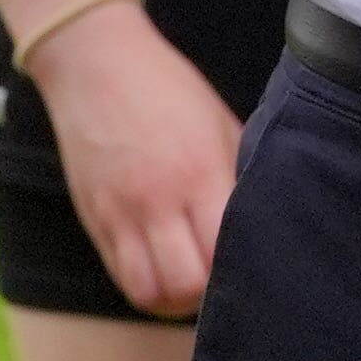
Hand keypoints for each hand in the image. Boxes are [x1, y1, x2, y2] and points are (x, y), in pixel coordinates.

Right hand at [32, 4, 243, 317]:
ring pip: (149, 293)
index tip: (252, 262)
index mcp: (200, 174)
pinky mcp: (94, 219)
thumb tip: (266, 219)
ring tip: (190, 278)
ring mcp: (120, 214)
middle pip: (187, 286)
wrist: (96, 63)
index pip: (225, 254)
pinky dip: (145, 283)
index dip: (242, 270)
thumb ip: (239, 176)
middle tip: (221, 276)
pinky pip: (121, 275)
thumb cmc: (169, 89)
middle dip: (209, 292)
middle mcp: (157, 201)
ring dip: (174, 297)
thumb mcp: (221, 124)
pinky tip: (162, 264)